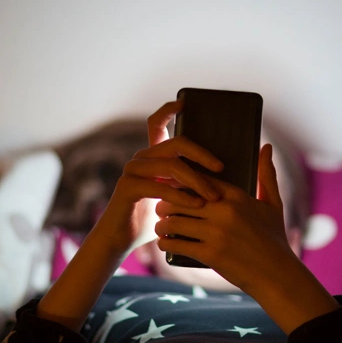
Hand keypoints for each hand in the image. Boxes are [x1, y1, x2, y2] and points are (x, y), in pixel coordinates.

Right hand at [93, 100, 223, 255]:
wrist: (121, 240)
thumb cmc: (151, 221)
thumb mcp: (174, 199)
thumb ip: (188, 185)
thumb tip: (220, 178)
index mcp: (152, 157)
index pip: (156, 124)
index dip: (169, 110)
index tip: (184, 102)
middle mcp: (141, 159)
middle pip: (176, 144)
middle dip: (202, 154)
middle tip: (221, 168)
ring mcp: (132, 171)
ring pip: (172, 165)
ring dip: (197, 180)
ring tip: (213, 196)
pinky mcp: (128, 187)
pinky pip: (160, 186)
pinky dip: (182, 196)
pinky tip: (196, 204)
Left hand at [153, 143, 293, 293]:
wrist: (277, 275)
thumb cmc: (275, 239)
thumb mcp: (273, 204)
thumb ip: (266, 174)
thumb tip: (266, 146)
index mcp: (237, 196)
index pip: (198, 180)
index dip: (181, 183)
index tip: (172, 187)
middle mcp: (225, 211)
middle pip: (180, 199)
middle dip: (166, 204)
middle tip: (160, 208)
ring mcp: (217, 232)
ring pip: (174, 220)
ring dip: (163, 224)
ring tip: (161, 226)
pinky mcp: (210, 254)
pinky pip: (177, 243)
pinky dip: (166, 242)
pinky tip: (164, 243)